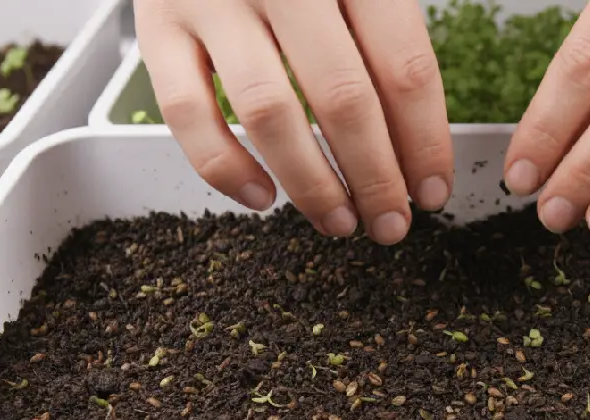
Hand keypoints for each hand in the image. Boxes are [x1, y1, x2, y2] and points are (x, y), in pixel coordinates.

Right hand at [134, 0, 453, 244]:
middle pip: (343, 98)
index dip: (425, 142)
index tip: (433, 190)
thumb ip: (390, 33)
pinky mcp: (156, 25)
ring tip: (340, 222)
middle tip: (392, 223)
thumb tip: (422, 140)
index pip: (404, 66)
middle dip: (377, 177)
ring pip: (269, 114)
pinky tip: (264, 198)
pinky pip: (185, 113)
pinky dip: (225, 168)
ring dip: (312, 184)